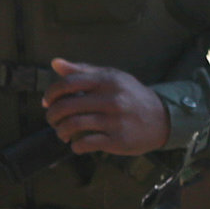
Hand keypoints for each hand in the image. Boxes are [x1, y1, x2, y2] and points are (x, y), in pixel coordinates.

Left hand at [44, 59, 171, 155]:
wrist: (162, 118)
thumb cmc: (131, 96)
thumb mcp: (112, 78)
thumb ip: (83, 71)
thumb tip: (55, 63)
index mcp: (108, 81)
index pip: (68, 83)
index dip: (51, 93)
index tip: (47, 102)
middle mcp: (112, 99)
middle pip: (66, 106)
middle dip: (52, 116)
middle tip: (53, 120)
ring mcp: (115, 121)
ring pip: (73, 125)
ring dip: (60, 131)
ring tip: (62, 132)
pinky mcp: (118, 140)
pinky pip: (85, 143)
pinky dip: (75, 145)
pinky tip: (77, 143)